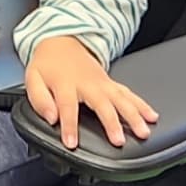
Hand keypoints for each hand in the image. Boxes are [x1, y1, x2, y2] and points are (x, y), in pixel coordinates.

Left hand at [24, 37, 156, 148]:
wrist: (62, 42)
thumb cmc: (47, 65)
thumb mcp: (33, 79)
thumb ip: (39, 100)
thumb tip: (50, 117)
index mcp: (65, 84)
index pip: (67, 107)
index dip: (69, 126)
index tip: (72, 143)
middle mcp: (88, 83)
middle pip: (102, 104)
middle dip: (111, 123)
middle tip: (119, 141)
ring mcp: (102, 83)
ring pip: (122, 99)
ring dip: (134, 115)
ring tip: (143, 131)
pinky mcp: (111, 83)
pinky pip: (129, 94)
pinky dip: (142, 105)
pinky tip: (152, 116)